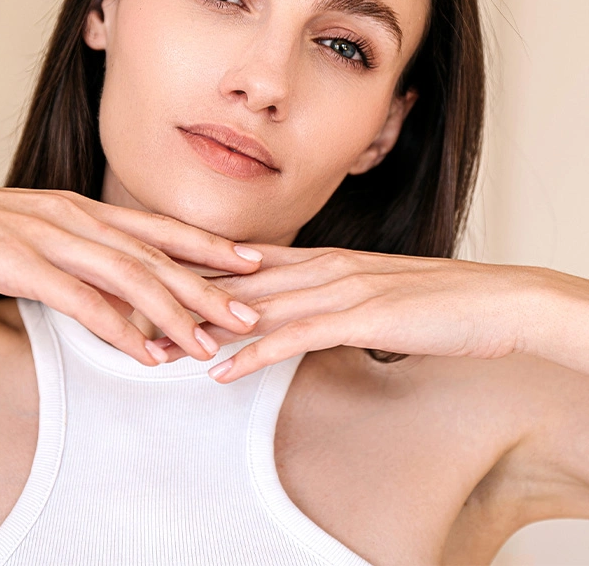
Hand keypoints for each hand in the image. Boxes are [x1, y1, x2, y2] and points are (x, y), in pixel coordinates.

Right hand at [0, 181, 261, 365]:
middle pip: (156, 254)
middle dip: (208, 285)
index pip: (159, 228)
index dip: (209, 245)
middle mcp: (76, 218)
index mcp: (82, 209)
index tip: (252, 262)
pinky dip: (118, 329)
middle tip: (249, 313)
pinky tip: (145, 353)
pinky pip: (80, 300)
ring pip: (128, 276)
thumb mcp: (36, 234)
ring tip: (208, 345)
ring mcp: (50, 237)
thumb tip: (114, 289)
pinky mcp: (20, 263)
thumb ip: (78, 255)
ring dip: (173, 313)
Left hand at [156, 244, 555, 381]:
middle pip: (240, 281)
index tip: (156, 284)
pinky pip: (296, 335)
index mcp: (324, 259)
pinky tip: (222, 371)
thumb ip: (330, 297)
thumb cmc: (433, 300)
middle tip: (136, 312)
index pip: (246, 263)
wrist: (492, 299)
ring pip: (258, 306)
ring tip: (159, 344)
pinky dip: (255, 353)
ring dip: (206, 326)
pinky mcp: (361, 314)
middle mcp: (324, 266)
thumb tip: (297, 312)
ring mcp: (341, 287)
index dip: (198, 272)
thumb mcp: (371, 293)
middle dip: (185, 296)